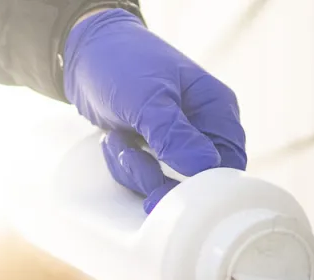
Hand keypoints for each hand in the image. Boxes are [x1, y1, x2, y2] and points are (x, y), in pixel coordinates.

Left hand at [63, 9, 245, 212]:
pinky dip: (125, 166)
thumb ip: (173, 134)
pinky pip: (145, 177)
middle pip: (195, 182)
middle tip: (129, 156)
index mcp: (217, 110)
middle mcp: (204, 128)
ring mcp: (178, 140)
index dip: (200, 186)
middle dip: (155, 178)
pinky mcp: (154, 149)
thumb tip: (204, 168)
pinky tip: (113, 140)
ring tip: (116, 139)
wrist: (85, 52)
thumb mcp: (147, 98)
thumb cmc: (122, 62)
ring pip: (166, 184)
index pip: (228, 163)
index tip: (162, 192)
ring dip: (135, 171)